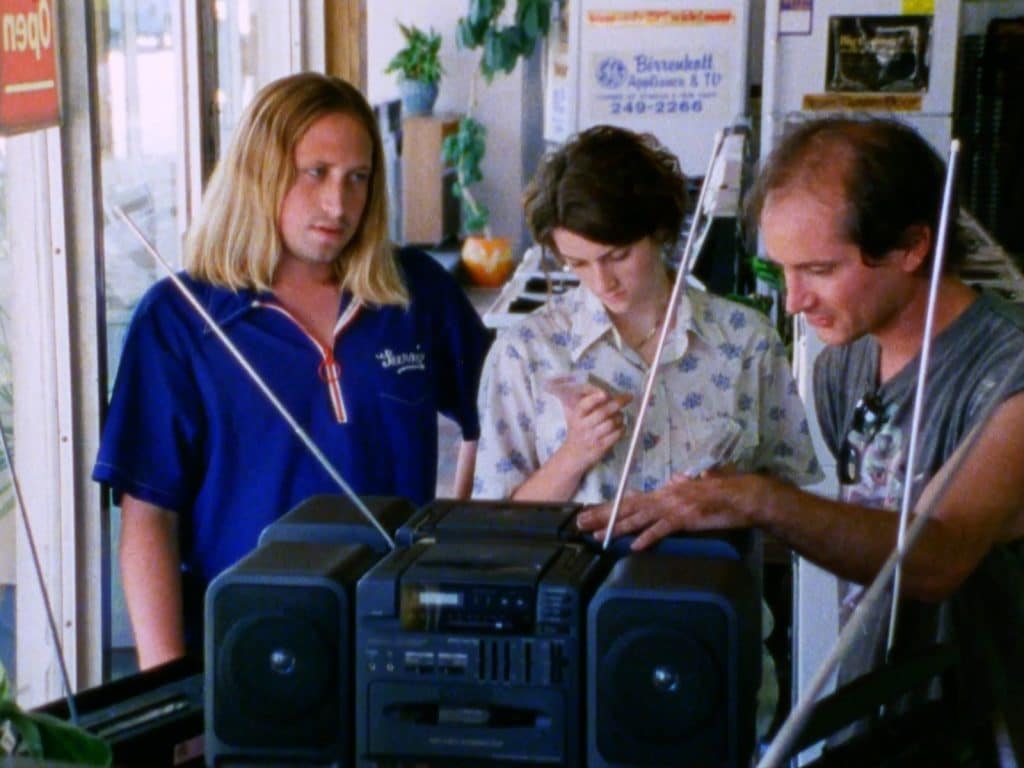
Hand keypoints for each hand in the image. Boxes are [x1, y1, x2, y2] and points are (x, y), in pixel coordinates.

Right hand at [555, 385, 631, 476]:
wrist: (574, 455)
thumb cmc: (579, 431)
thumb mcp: (577, 417)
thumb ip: (589, 405)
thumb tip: (609, 393)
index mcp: (577, 416)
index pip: (584, 405)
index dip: (594, 399)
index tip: (604, 393)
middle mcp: (583, 426)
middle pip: (602, 412)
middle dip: (617, 403)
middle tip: (628, 397)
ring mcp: (592, 437)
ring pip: (611, 423)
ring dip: (620, 417)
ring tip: (620, 416)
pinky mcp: (601, 447)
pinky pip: (616, 435)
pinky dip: (622, 429)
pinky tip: (621, 427)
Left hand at [575, 469, 761, 549]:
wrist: (743, 495)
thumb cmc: (722, 493)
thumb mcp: (697, 486)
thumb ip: (683, 485)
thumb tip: (675, 480)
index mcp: (667, 492)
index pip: (632, 499)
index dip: (611, 506)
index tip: (592, 511)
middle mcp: (665, 497)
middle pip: (627, 507)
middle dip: (602, 515)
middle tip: (580, 523)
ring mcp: (674, 507)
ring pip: (639, 517)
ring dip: (616, 527)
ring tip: (597, 535)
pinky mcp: (686, 518)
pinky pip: (662, 529)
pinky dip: (648, 537)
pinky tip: (634, 545)